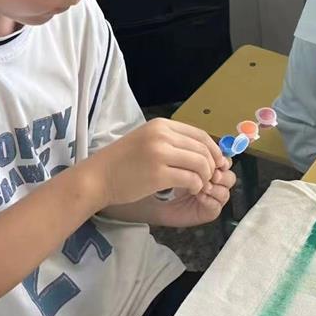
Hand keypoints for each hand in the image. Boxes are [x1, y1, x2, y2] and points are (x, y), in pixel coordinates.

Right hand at [83, 118, 226, 206]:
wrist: (97, 177)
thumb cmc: (122, 162)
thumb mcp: (148, 141)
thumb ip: (173, 142)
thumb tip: (204, 151)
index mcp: (161, 125)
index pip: (200, 134)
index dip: (214, 149)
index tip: (217, 162)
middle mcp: (162, 136)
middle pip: (203, 149)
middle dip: (212, 165)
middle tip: (209, 178)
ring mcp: (160, 154)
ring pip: (201, 164)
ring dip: (205, 177)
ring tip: (199, 185)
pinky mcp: (158, 174)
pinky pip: (191, 179)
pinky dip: (196, 186)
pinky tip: (191, 190)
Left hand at [155, 162, 235, 226]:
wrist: (154, 200)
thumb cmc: (164, 181)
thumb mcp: (180, 164)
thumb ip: (195, 157)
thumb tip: (210, 153)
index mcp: (209, 168)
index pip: (225, 162)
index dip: (223, 161)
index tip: (217, 160)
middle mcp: (213, 183)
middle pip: (230, 177)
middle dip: (221, 175)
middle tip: (210, 175)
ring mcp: (212, 198)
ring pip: (226, 191)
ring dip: (215, 188)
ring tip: (201, 187)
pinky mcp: (209, 211)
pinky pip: (217, 205)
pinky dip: (209, 200)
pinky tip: (199, 196)